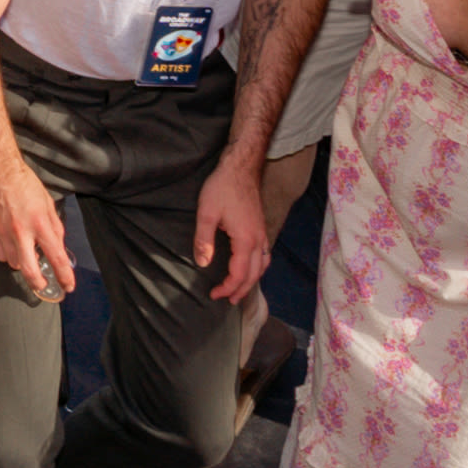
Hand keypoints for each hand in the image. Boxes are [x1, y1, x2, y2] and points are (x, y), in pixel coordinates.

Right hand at [0, 153, 73, 298]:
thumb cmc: (24, 182)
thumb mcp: (47, 203)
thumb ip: (54, 227)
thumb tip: (58, 246)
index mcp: (40, 223)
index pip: (56, 256)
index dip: (65, 276)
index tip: (69, 285)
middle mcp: (21, 231)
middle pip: (30, 270)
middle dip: (39, 283)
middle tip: (44, 284)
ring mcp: (3, 233)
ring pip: (13, 263)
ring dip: (23, 263)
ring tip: (28, 253)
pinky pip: (0, 254)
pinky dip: (9, 255)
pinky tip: (14, 246)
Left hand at [192, 153, 274, 300]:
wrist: (240, 167)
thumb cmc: (222, 187)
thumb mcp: (207, 213)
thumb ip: (204, 240)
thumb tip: (203, 263)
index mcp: (246, 240)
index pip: (239, 274)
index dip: (227, 287)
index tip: (214, 294)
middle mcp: (258, 240)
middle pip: (254, 274)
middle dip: (241, 290)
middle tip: (228, 300)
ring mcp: (262, 233)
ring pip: (263, 265)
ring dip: (252, 280)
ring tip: (239, 289)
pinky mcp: (261, 227)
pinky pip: (264, 255)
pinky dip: (258, 267)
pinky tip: (249, 267)